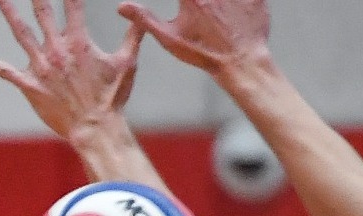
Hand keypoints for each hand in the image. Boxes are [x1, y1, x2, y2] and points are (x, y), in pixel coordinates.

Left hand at [0, 0, 144, 148]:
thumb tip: (139, 13)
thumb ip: (133, 35)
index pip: (72, 5)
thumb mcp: (127, 62)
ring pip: (21, 33)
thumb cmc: (112, 97)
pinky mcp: (30, 85)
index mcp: (79, 42)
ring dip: (8, 13)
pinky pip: (6, 71)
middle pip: (42, 13)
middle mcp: (57, 50)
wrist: (95, 128)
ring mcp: (41, 67)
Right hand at [117, 0, 269, 77]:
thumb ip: (145, 19)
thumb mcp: (169, 37)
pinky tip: (229, 9)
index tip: (182, 4)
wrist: (240, 62)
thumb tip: (122, 6)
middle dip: (197, 1)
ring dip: (214, 1)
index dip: (182, 0)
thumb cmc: (204, 52)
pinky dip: (237, 0)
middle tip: (198, 10)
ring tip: (212, 12)